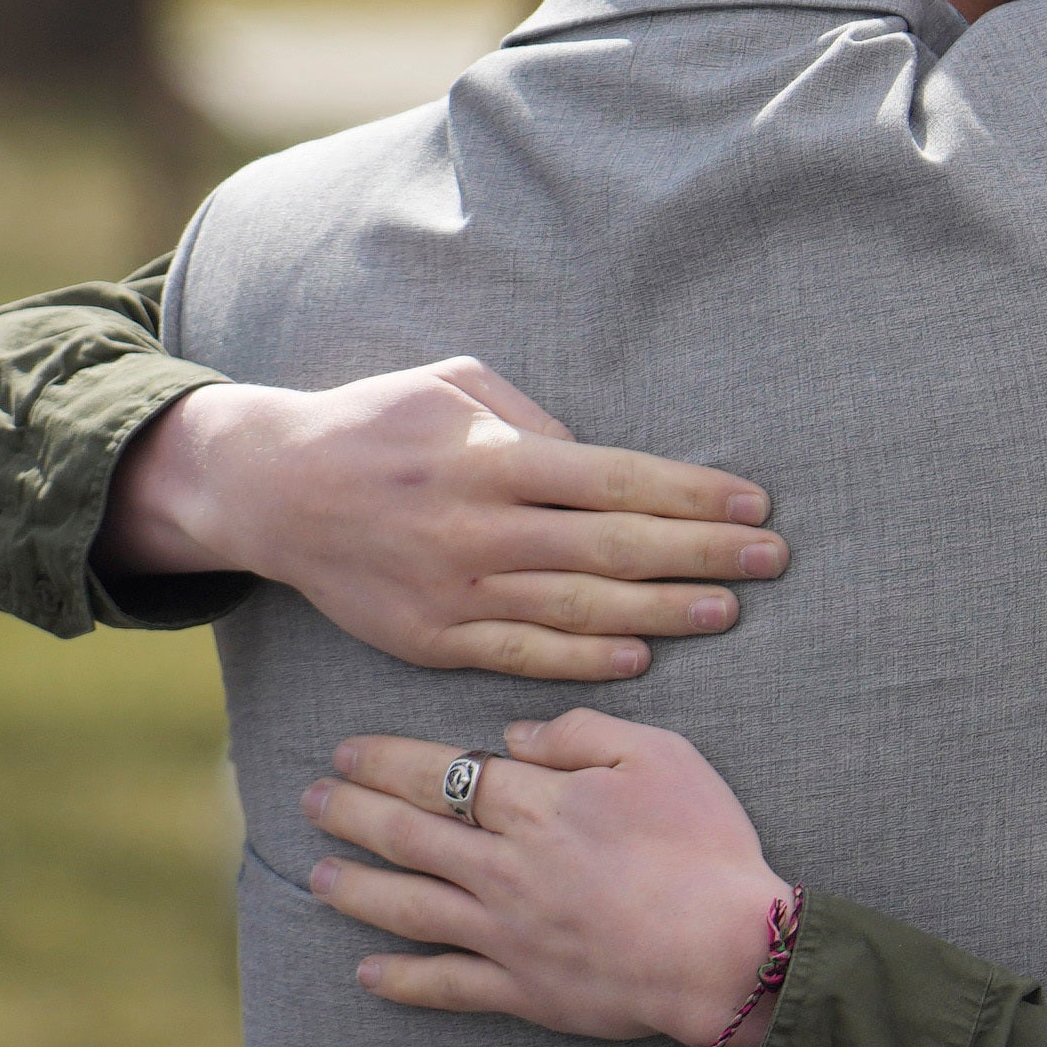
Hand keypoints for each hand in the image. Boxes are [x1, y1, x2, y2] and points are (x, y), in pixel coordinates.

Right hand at [104, 359, 784, 682]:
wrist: (275, 490)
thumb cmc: (380, 424)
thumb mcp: (454, 387)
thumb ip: (535, 419)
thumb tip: (606, 462)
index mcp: (490, 456)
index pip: (614, 479)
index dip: (690, 495)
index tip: (753, 502)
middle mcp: (478, 526)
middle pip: (612, 548)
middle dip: (701, 555)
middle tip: (770, 558)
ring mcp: (455, 590)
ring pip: (577, 609)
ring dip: (661, 612)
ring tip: (726, 610)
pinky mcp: (432, 638)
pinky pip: (524, 654)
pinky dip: (585, 659)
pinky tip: (641, 655)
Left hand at [301, 710, 795, 1046]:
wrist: (728, 950)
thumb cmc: (705, 847)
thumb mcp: (660, 756)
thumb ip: (581, 733)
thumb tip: (513, 735)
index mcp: (535, 805)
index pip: (442, 773)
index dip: (386, 760)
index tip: (347, 752)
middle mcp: (503, 867)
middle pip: (407, 834)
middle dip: (351, 812)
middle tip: (311, 800)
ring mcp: (506, 932)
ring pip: (409, 906)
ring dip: (357, 889)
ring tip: (317, 875)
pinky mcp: (523, 989)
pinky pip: (447, 985)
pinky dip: (402, 980)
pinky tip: (366, 973)